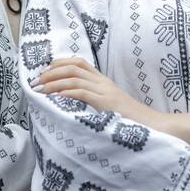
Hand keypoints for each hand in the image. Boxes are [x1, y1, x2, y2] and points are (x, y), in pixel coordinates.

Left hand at [33, 57, 158, 124]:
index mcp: (104, 82)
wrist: (155, 127)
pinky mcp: (106, 103)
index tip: (44, 71)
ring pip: (74, 78)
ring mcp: (106, 91)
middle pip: (73, 67)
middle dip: (51, 72)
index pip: (79, 63)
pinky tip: (54, 97)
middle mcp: (104, 83)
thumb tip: (71, 104)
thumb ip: (95, 102)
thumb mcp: (110, 108)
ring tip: (39, 89)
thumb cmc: (132, 122)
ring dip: (53, 82)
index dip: (59, 63)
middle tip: (35, 81)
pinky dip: (65, 92)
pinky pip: (82, 92)